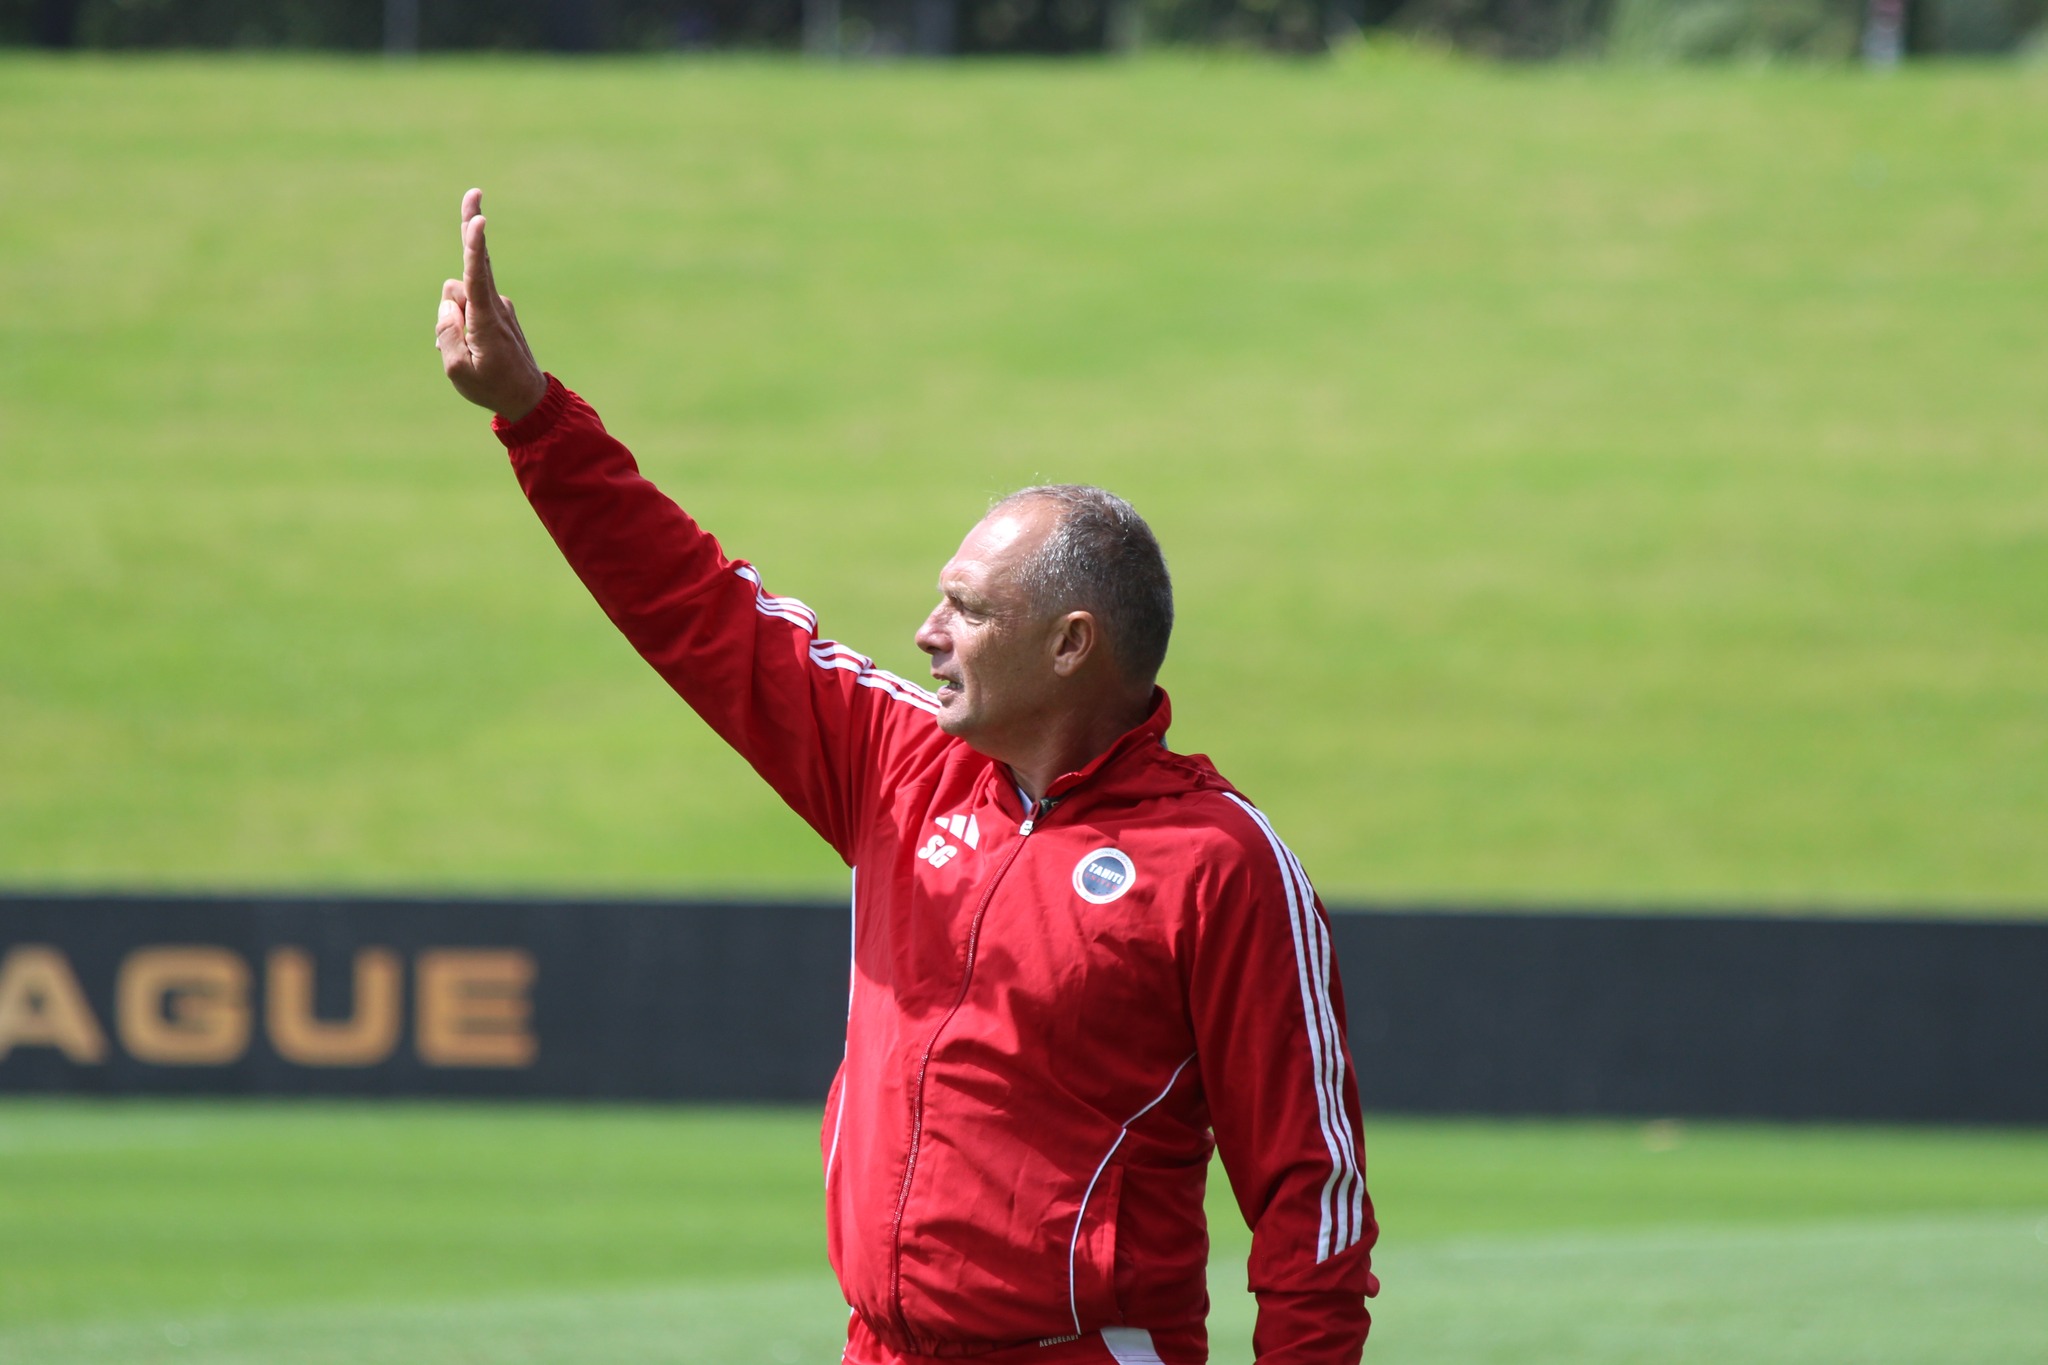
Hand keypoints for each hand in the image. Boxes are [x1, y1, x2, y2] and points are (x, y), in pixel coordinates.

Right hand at [436, 188, 547, 421]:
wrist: (527, 399)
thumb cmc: (491, 388)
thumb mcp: (458, 371)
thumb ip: (447, 333)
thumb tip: (448, 303)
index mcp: (485, 319)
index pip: (477, 276)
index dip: (474, 247)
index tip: (478, 222)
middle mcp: (494, 305)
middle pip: (475, 262)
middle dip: (471, 227)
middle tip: (475, 191)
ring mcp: (498, 305)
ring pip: (459, 293)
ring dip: (452, 313)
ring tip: (465, 349)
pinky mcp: (497, 309)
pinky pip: (467, 306)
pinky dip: (461, 320)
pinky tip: (471, 346)